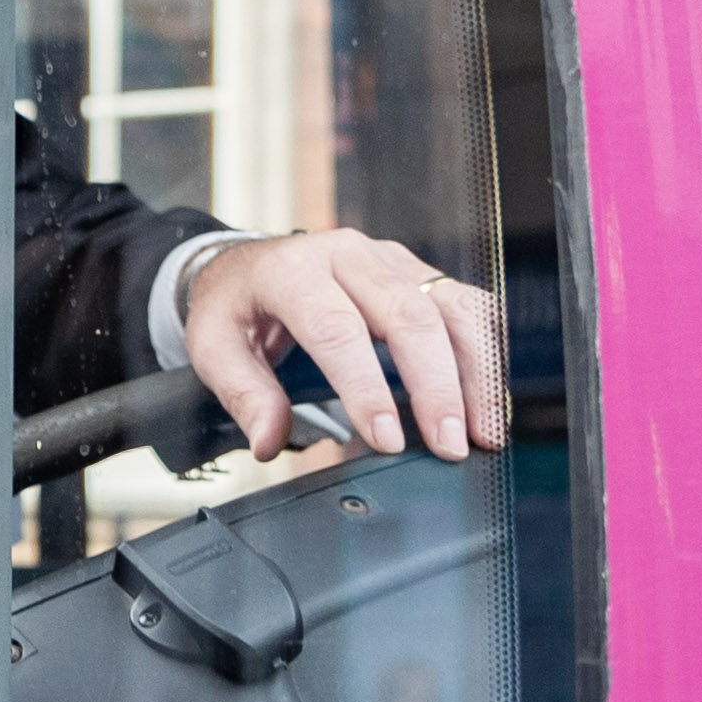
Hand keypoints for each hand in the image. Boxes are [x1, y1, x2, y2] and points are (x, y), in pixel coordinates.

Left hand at [181, 229, 506, 464]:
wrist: (247, 265)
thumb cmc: (235, 307)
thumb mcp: (212, 347)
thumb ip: (243, 394)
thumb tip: (269, 440)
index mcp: (291, 270)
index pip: (337, 328)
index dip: (367, 387)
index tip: (388, 438)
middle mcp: (348, 255)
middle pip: (408, 315)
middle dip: (437, 387)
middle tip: (449, 446)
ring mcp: (391, 260)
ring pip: (450, 307)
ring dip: (476, 372)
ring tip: (484, 430)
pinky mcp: (419, 272)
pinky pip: (467, 305)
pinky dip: (486, 352)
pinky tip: (489, 398)